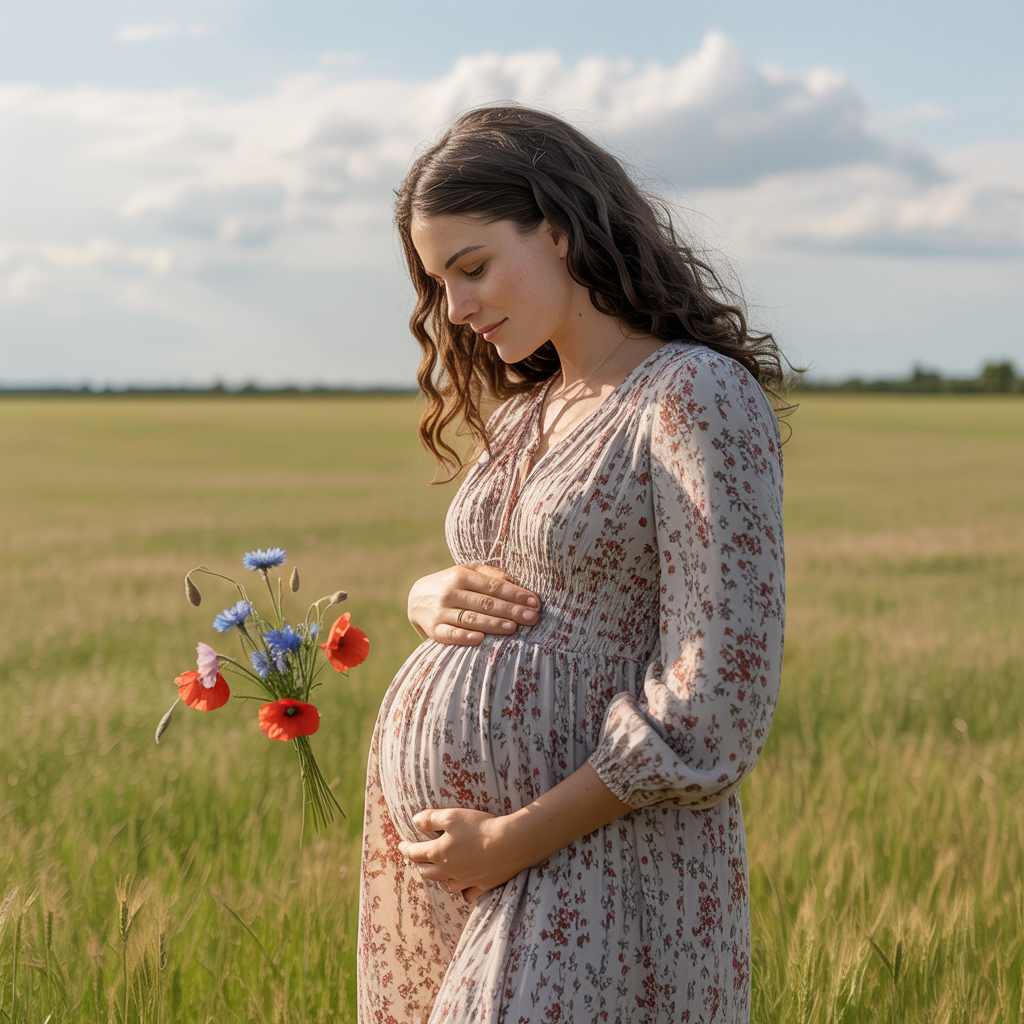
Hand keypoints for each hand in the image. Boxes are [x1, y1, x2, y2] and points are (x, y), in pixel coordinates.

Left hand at [399, 765, 630, 902]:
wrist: (509, 844)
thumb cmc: (478, 827)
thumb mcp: (451, 816)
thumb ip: (431, 819)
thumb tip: (414, 821)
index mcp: (438, 853)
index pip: (415, 853)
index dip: (406, 848)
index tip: (401, 845)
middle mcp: (449, 871)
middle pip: (428, 872)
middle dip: (420, 864)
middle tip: (418, 859)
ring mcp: (466, 881)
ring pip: (446, 885)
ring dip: (440, 878)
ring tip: (440, 872)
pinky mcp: (483, 886)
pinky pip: (468, 894)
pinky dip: (463, 891)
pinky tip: (464, 887)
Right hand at [407, 563, 539, 645]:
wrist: (415, 598)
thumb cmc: (451, 584)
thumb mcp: (466, 572)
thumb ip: (488, 574)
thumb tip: (511, 579)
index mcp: (461, 575)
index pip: (494, 586)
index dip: (515, 594)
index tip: (534, 602)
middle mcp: (451, 592)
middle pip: (486, 602)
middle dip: (511, 610)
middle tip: (532, 617)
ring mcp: (441, 611)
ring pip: (471, 618)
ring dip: (492, 623)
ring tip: (513, 628)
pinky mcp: (434, 629)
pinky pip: (450, 634)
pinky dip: (464, 636)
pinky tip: (480, 639)